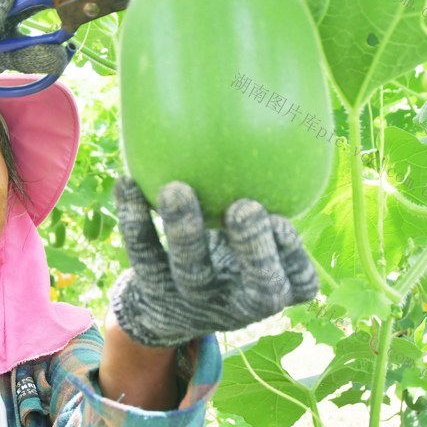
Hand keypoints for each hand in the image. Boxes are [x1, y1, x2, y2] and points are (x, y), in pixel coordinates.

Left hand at [108, 177, 318, 346]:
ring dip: (183, 230)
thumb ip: (273, 199)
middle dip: (251, 247)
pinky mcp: (154, 290)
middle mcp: (238, 303)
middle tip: (245, 207)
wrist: (176, 307)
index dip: (292, 253)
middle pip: (253, 284)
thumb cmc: (234, 254)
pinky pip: (143, 254)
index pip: (299, 282)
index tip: (282, 217)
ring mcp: (194, 299)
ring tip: (175, 189)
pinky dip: (134, 219)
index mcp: (275, 290)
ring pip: (190, 269)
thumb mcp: (262, 236)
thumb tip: (282, 119)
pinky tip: (127, 183)